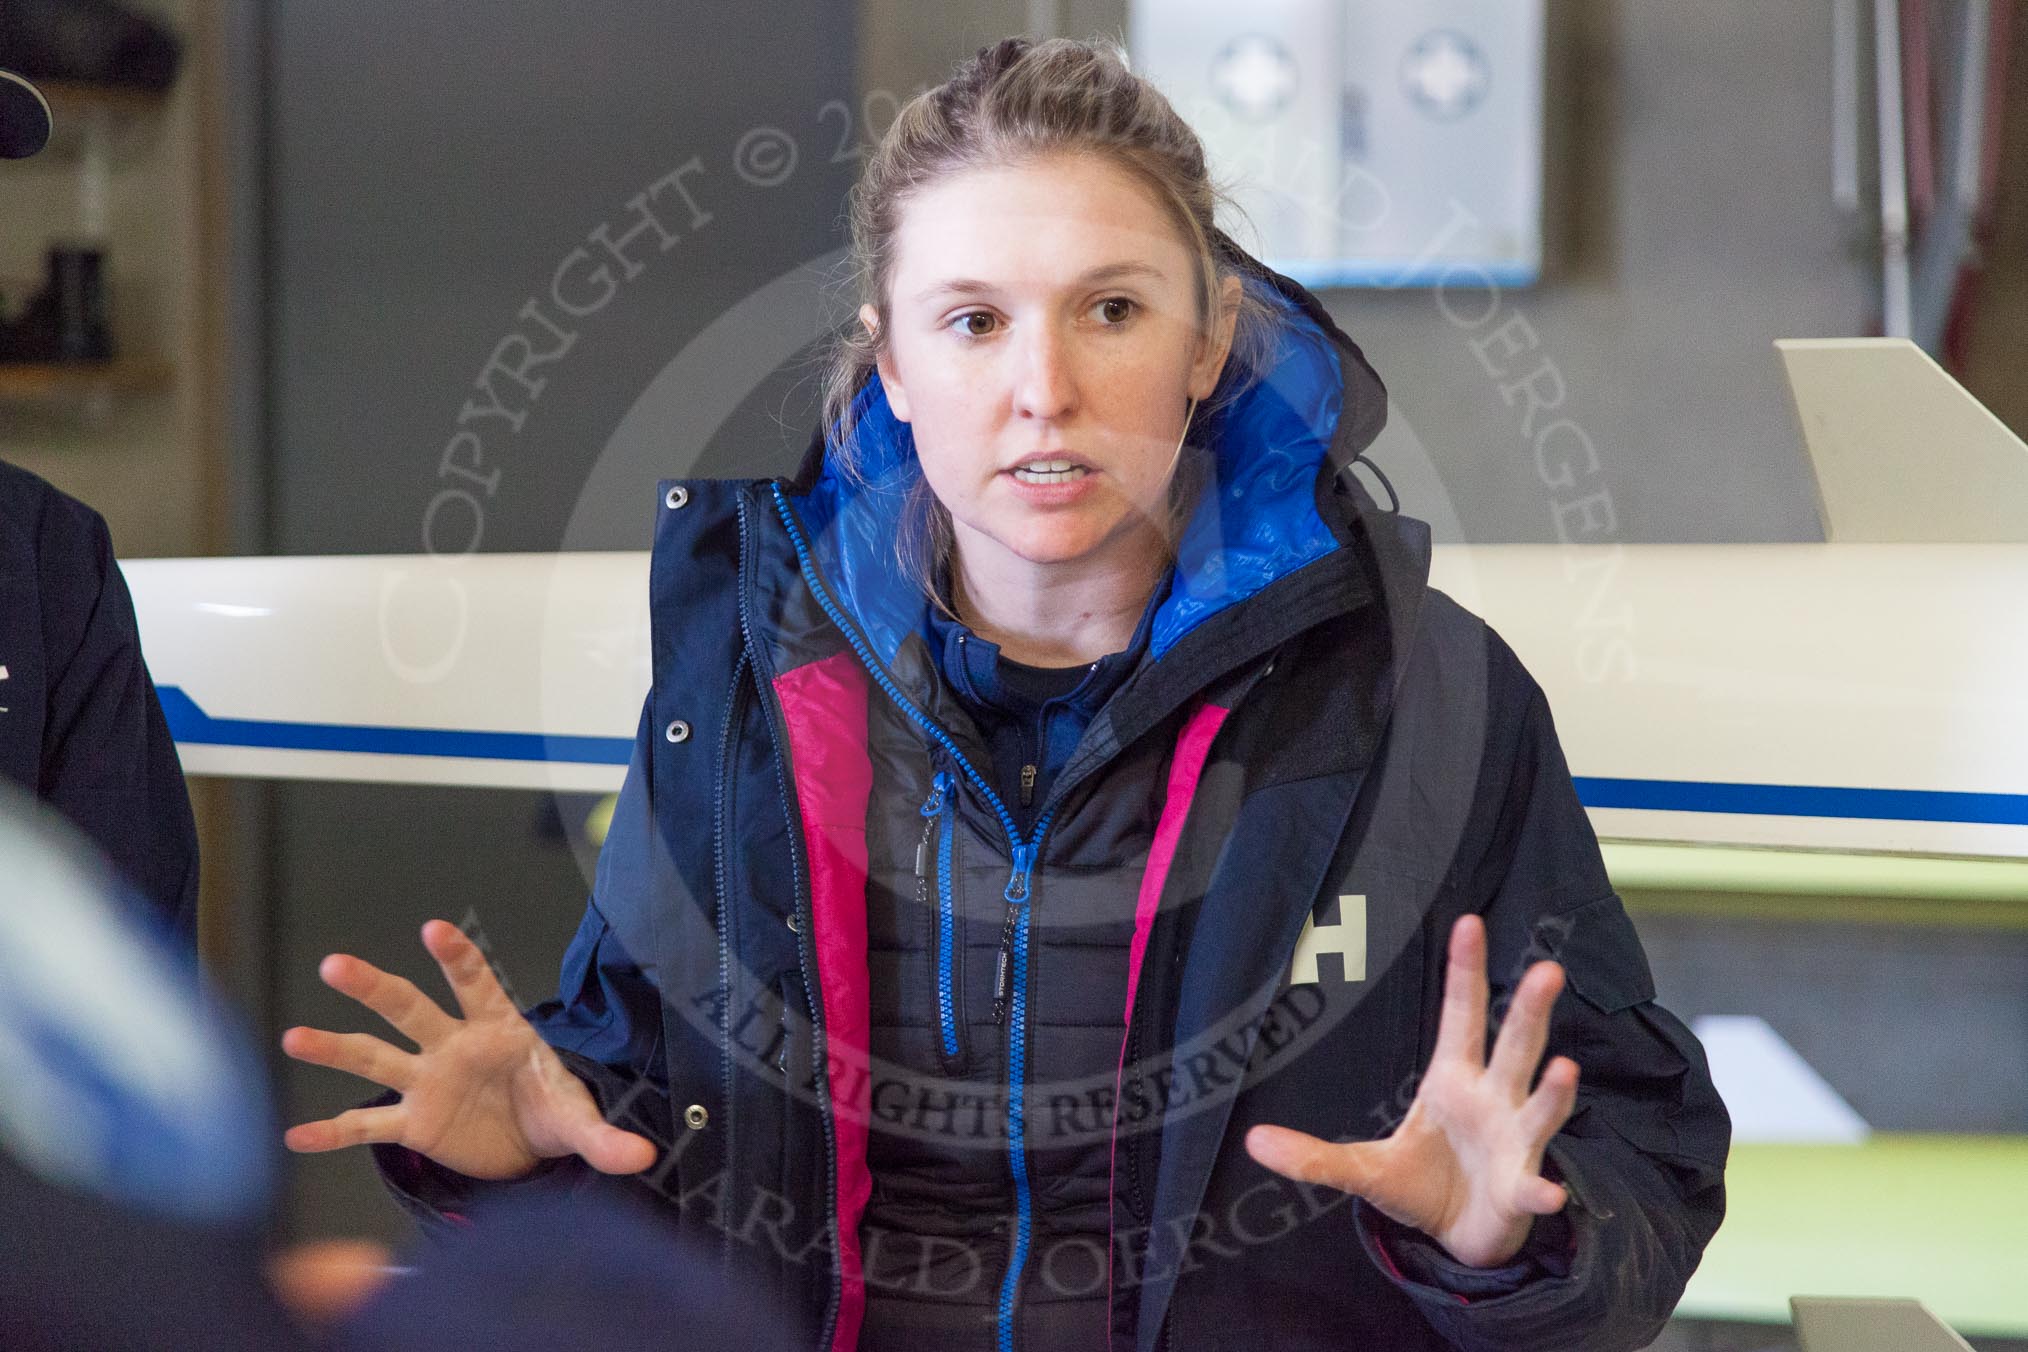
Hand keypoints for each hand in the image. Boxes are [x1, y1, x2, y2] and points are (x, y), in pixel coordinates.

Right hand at [281, 919, 655, 1180]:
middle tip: (336, 964)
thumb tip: (644, 1156)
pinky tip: (295, 1136)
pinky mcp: (415, 1123)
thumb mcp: (581, 1119)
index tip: (435, 929)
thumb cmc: (554, 1108)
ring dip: (335, 1047)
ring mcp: (427, 1082)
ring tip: (293, 1037)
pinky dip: (334, 1133)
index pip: (475, 983)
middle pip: (409, 1009)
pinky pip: (367, 1127)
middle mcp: (453, 1046)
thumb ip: (606, 1138)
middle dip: (374, 987)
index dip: (457, 956)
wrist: (532, 1145)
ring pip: (375, 1057)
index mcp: (498, 1028)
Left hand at [1245, 913, 1578, 1269]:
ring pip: (1539, 1106)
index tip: (1468, 922)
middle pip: (1514, 1046)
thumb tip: (1252, 1141)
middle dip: (1529, 1009)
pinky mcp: (1520, 1189)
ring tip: (1565, 1067)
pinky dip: (1542, 1192)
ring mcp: (1513, 1142)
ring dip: (1555, 1091)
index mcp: (1453, 1079)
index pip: (1461, 1015)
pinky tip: (1547, 1194)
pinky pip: (1533, 1188)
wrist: (1462, 1236)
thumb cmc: (1422, 1183)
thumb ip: (1313, 1156)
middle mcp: (1492, 1099)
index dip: (1464, 971)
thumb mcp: (1363, 1167)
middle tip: (1546, 970)